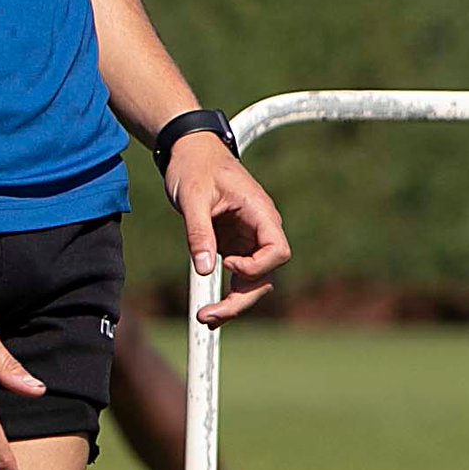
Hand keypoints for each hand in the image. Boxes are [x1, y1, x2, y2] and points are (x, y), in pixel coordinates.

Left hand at [165, 137, 293, 325]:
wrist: (190, 151)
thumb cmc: (194, 166)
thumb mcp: (192, 196)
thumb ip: (198, 232)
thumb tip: (203, 270)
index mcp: (260, 212)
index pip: (278, 250)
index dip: (257, 265)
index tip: (226, 264)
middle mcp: (260, 229)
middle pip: (266, 275)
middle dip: (242, 299)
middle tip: (210, 316)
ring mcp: (249, 240)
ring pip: (254, 281)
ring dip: (235, 303)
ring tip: (206, 318)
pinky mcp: (234, 245)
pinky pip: (238, 277)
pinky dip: (226, 294)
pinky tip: (210, 311)